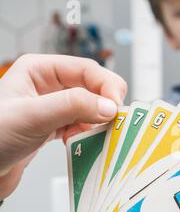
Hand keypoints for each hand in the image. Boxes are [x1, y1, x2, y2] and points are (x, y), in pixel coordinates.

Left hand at [0, 54, 126, 199]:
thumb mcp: (32, 117)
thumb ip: (72, 107)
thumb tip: (108, 106)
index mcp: (39, 70)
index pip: (86, 69)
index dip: (106, 86)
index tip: (116, 107)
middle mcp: (47, 86)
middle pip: (92, 87)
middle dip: (106, 102)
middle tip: (115, 120)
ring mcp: (53, 107)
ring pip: (90, 107)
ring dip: (99, 120)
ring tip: (99, 133)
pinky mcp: (55, 127)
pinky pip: (82, 125)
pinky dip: (89, 133)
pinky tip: (82, 141)